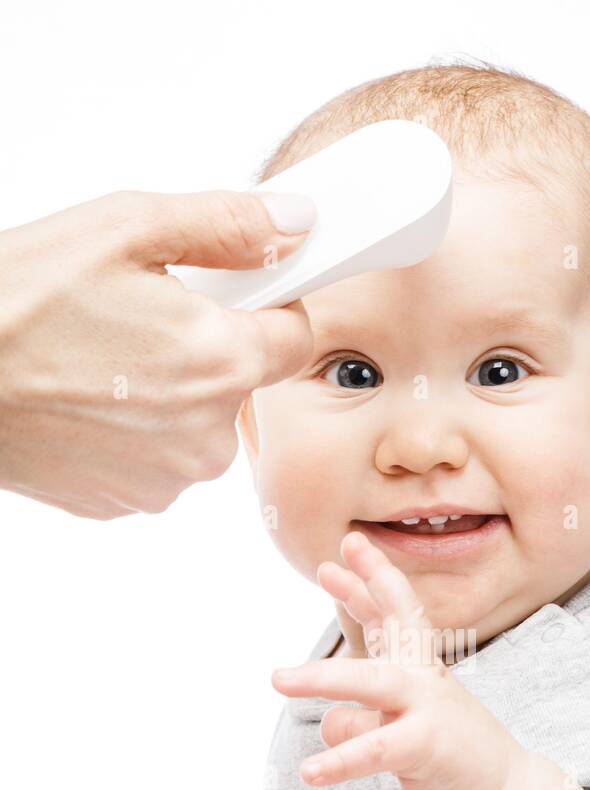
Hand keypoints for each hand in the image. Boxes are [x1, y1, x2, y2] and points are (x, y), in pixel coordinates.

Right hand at [0, 188, 315, 517]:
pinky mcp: (125, 503)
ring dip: (165, 392)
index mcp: (223, 364)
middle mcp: (207, 437)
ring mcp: (166, 480)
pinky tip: (83, 397)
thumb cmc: (19, 301)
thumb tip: (296, 221)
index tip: (236, 292)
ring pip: (194, 424)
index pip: (297, 338)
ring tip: (99, 358)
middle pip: (239, 382)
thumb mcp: (124, 228)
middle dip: (203, 347)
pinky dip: (130, 430)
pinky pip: (154, 457)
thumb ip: (226, 225)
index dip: (268, 306)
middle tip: (135, 317)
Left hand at [271, 530, 526, 789]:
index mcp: (423, 669)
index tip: (349, 546)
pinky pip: (372, 749)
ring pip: (370, 682)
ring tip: (277, 679)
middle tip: (324, 566)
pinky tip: (309, 772)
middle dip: (360, 594)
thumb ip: (363, 715)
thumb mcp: (406, 725)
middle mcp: (426, 680)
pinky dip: (339, 760)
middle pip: (394, 625)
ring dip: (322, 678)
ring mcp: (427, 709)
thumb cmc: (452, 756)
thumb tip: (329, 719)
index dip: (373, 579)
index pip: (397, 614)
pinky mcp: (423, 747)